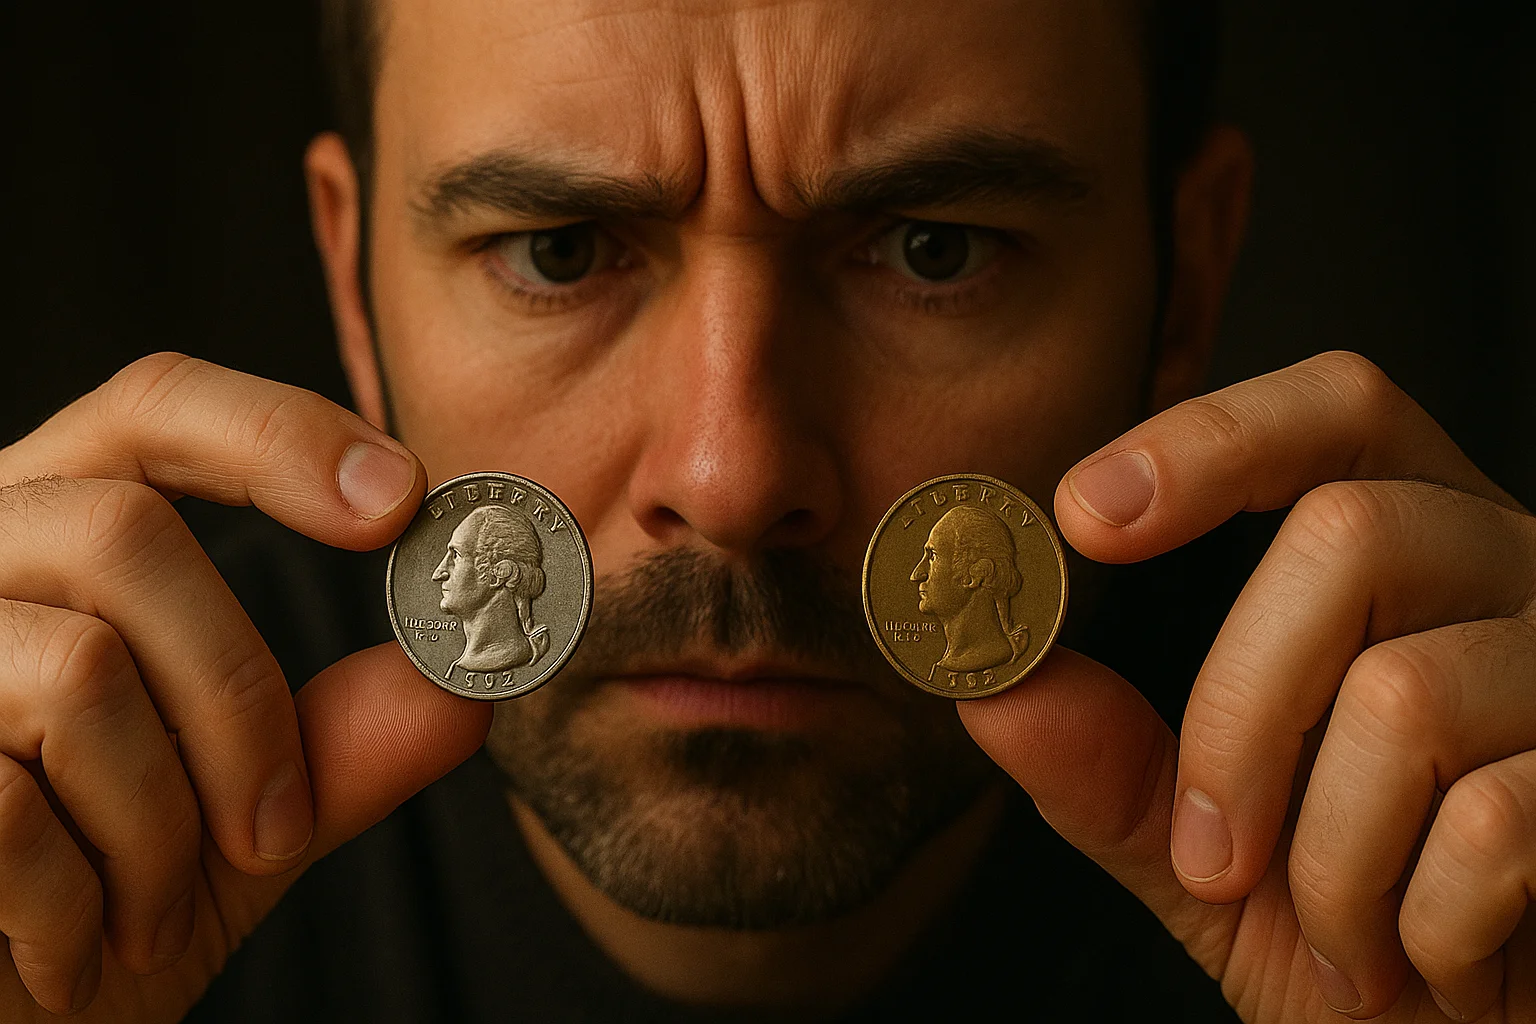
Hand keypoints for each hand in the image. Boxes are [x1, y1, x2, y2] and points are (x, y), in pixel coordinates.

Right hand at [0, 354, 491, 1019]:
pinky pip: (1, 802)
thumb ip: (338, 748)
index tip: (402, 499)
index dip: (281, 430)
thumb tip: (467, 689)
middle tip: (271, 834)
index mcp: (56, 537)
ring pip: (79, 669)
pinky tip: (76, 952)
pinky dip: (74, 902)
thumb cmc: (100, 906)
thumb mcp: (241, 825)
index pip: (155, 405)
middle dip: (240, 702)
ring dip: (160, 827)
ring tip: (152, 912)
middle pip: (128, 532)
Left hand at [962, 351, 1535, 1021]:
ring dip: (1328, 859)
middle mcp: (1509, 574)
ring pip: (1406, 693)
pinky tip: (1429, 962)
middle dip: (1239, 716)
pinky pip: (1494, 821)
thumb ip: (1113, 771)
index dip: (1209, 440)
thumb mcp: (1210, 855)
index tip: (1084, 515)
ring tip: (1340, 933)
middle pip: (1350, 535)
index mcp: (1409, 553)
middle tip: (1214, 856)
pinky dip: (1421, 926)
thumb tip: (993, 691)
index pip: (1332, 412)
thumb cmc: (1360, 935)